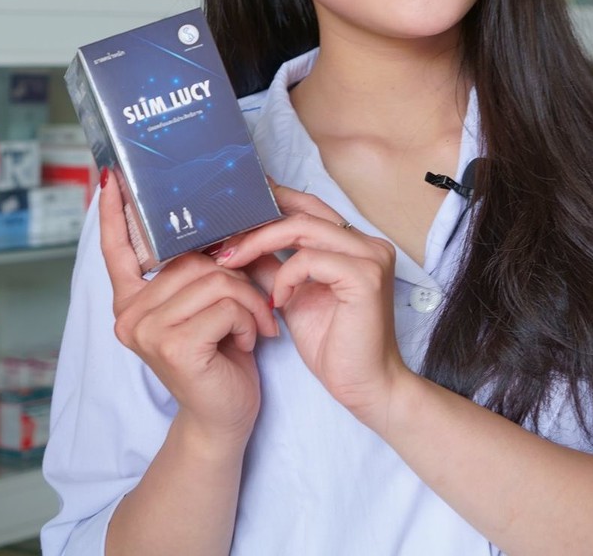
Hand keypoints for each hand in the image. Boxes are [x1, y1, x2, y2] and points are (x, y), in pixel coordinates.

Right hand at [99, 168, 277, 444]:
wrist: (225, 416)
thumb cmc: (221, 354)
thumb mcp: (204, 304)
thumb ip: (193, 270)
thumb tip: (208, 219)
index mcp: (132, 301)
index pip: (118, 249)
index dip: (114, 211)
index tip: (110, 175)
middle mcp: (129, 314)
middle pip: (194, 259)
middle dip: (237, 278)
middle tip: (253, 306)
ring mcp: (147, 330)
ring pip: (216, 278)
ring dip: (249, 300)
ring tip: (255, 325)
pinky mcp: (173, 346)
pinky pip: (227, 304)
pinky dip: (250, 319)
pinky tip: (249, 341)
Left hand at [217, 185, 409, 428]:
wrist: (365, 388)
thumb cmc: (333, 346)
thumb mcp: (292, 297)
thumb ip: (273, 266)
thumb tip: (238, 242)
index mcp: (355, 244)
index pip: (309, 206)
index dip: (271, 203)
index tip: (232, 213)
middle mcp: (368, 243)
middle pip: (303, 211)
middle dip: (257, 223)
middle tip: (222, 241)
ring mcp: (370, 257)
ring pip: (303, 228)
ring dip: (260, 243)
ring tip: (232, 262)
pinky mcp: (364, 277)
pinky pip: (310, 260)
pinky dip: (285, 276)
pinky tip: (276, 301)